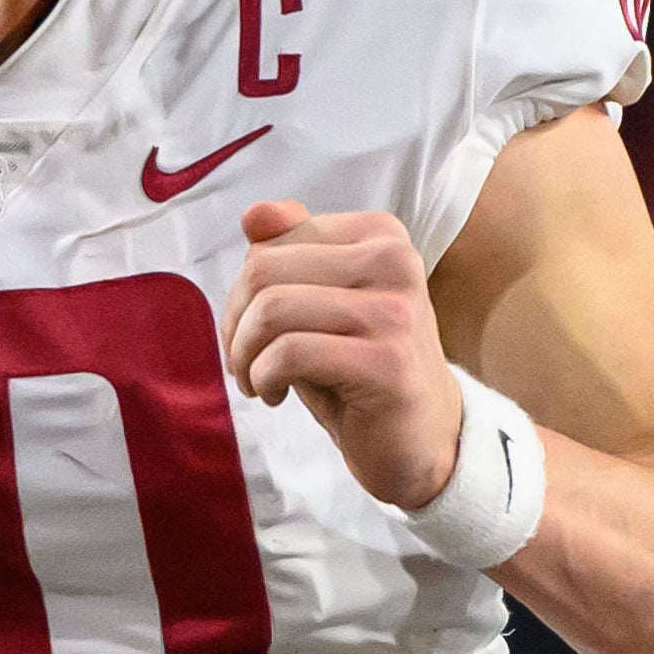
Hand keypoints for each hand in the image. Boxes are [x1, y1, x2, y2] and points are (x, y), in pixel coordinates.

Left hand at [217, 198, 464, 519]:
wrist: (418, 440)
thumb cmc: (358, 369)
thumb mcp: (319, 301)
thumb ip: (290, 251)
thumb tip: (253, 213)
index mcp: (380, 235)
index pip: (273, 240)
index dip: (243, 290)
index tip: (253, 331)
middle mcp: (395, 262)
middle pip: (264, 270)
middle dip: (235, 322)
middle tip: (244, 362)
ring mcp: (396, 313)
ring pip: (272, 310)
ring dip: (245, 355)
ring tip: (257, 381)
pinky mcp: (388, 363)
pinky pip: (289, 354)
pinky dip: (263, 378)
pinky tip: (274, 395)